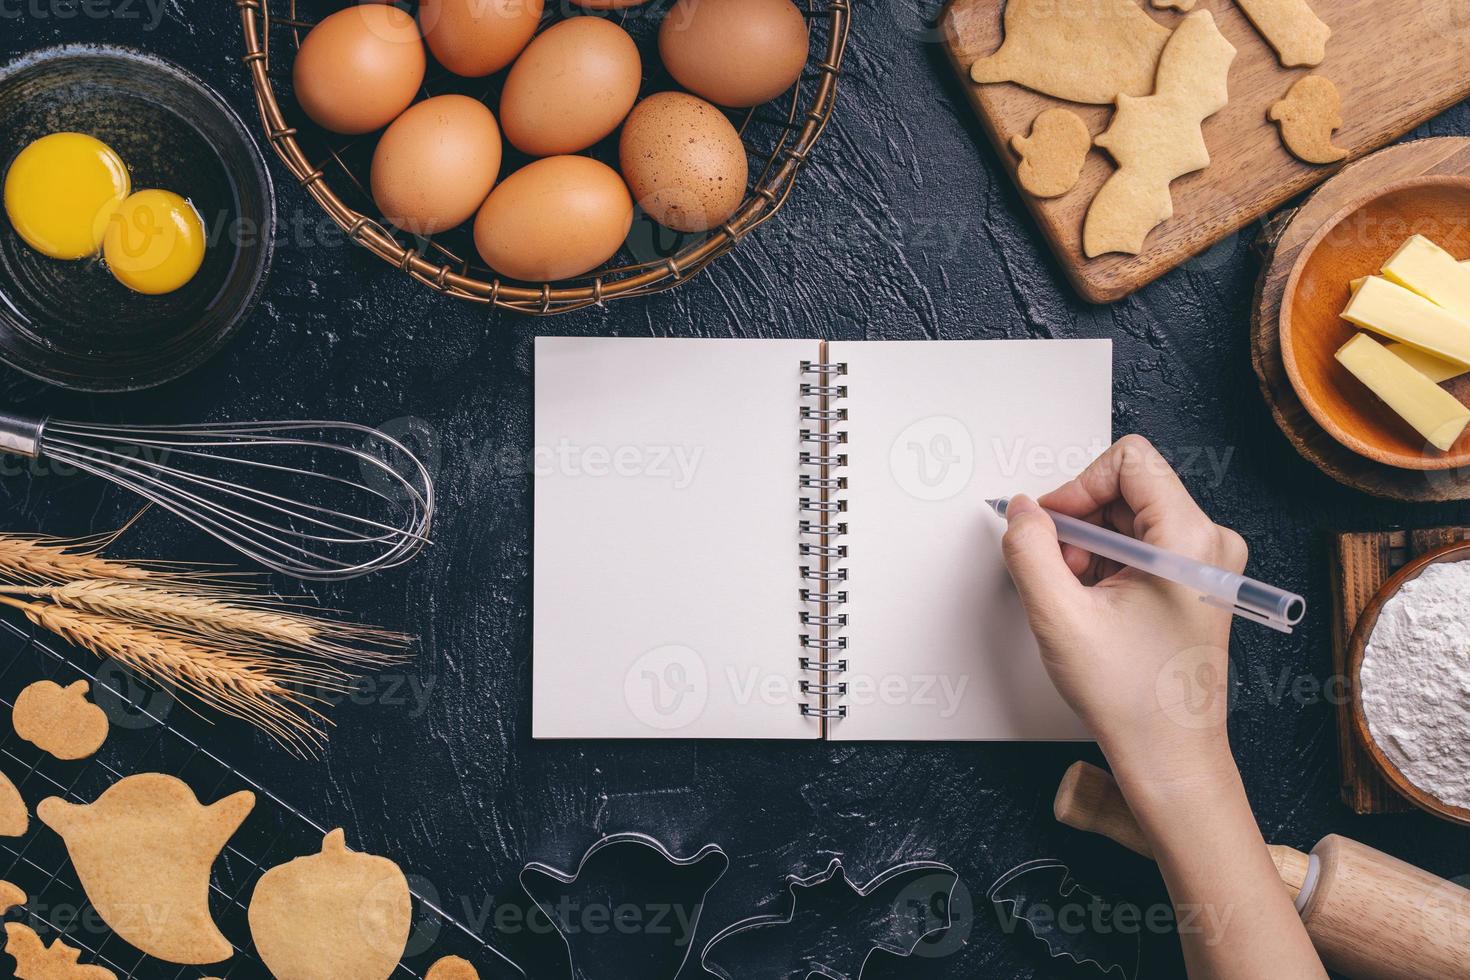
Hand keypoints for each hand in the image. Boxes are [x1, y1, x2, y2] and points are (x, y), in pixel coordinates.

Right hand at [1000, 435, 1247, 783]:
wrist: (1169, 754)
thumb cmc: (1133, 699)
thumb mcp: (1059, 617)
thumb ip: (1029, 550)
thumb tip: (1020, 510)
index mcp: (1191, 540)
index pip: (1129, 461)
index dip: (1077, 485)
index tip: (1051, 524)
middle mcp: (1209, 542)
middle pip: (1126, 487)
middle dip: (1079, 523)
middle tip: (1057, 572)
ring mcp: (1205, 561)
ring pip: (1127, 516)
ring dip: (1088, 547)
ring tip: (1077, 597)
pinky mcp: (1194, 578)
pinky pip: (1138, 542)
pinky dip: (1104, 564)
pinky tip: (1093, 604)